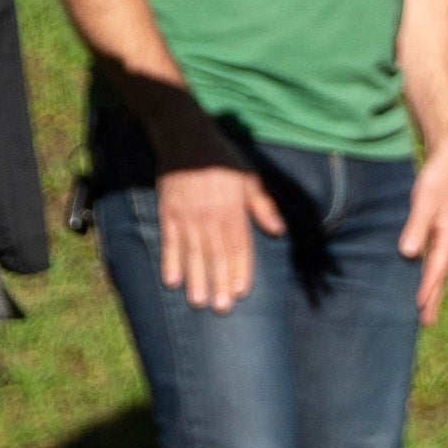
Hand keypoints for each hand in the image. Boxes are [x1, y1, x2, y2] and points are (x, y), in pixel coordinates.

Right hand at [154, 160, 281, 313]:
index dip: (240, 270)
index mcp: (233, 209)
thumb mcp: (250, 178)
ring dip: (196, 278)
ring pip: (193, 253)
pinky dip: (170, 262)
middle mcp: (210, 216)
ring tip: (198, 302)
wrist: (186, 139)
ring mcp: (187, 216)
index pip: (239, 246)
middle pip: (216, 254)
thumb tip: (279, 231)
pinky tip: (172, 281)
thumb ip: (263, 206)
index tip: (241, 292)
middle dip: (219, 283)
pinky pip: (169, 242)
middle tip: (221, 308)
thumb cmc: (224, 161)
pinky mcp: (168, 213)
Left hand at [400, 140, 447, 325]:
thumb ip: (416, 228)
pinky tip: (425, 280)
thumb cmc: (437, 180)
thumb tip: (409, 254)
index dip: (427, 288)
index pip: (437, 269)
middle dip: (434, 298)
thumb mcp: (424, 202)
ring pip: (440, 269)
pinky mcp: (444, 232)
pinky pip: (437, 260)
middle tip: (427, 323)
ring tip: (426, 309)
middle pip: (442, 275)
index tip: (419, 307)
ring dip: (433, 289)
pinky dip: (432, 274)